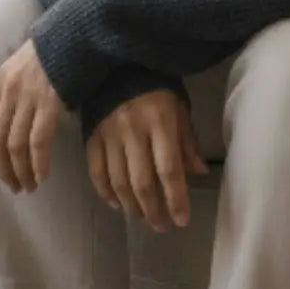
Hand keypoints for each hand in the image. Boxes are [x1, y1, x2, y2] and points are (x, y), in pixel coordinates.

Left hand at [0, 38, 63, 192]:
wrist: (78, 30)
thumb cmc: (58, 48)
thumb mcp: (26, 63)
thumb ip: (16, 87)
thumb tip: (15, 118)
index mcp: (2, 81)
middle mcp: (10, 90)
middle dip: (3, 169)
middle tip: (13, 186)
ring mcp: (29, 96)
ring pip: (15, 145)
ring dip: (20, 171)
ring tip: (28, 186)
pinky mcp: (49, 102)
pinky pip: (38, 141)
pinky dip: (38, 163)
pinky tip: (42, 175)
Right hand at [86, 88, 207, 231]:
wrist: (118, 62)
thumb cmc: (157, 85)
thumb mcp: (179, 106)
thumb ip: (187, 140)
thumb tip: (198, 172)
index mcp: (160, 121)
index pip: (169, 169)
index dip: (175, 198)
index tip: (182, 220)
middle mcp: (133, 130)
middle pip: (142, 182)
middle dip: (153, 211)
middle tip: (161, 226)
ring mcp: (109, 134)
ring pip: (119, 182)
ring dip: (131, 206)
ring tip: (143, 217)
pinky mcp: (91, 135)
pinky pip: (96, 172)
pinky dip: (106, 193)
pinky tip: (117, 204)